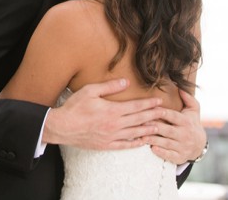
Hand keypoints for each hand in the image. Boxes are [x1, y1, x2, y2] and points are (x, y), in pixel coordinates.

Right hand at [43, 78, 165, 149]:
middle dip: (153, 115)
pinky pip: (125, 145)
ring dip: (148, 129)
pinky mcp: (107, 145)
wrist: (62, 127)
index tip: (159, 101)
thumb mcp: (90, 91)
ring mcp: (112, 136)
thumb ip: (109, 87)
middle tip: (165, 113)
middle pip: (139, 120)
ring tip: (159, 127)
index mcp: (112, 110)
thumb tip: (125, 82)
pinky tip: (142, 141)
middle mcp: (115, 125)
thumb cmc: (74, 107)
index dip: (148, 104)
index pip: (136, 107)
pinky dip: (136, 143)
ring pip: (135, 133)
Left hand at [144, 89, 205, 163]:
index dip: (161, 112)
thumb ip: (188, 98)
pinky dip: (161, 152)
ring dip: (153, 139)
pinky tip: (152, 148)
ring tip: (141, 135)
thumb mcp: (193, 110)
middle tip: (140, 122)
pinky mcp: (179, 157)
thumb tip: (180, 87)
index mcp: (186, 122)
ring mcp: (182, 147)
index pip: (172, 116)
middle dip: (154, 126)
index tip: (149, 109)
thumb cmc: (192, 124)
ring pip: (166, 142)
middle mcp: (185, 134)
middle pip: (167, 130)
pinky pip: (169, 155)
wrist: (200, 145)